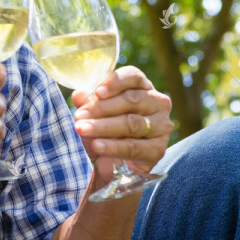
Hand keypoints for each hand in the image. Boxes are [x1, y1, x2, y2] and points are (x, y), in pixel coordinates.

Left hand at [70, 66, 172, 186]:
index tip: (97, 92)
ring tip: (82, 129)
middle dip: (101, 108)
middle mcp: (157, 103)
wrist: (117, 162)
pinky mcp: (158, 149)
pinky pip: (133, 147)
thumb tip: (78, 95)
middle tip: (79, 115)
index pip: (134, 76)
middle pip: (131, 100)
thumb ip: (88, 103)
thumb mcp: (94, 114)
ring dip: (103, 127)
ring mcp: (161, 126)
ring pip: (131, 123)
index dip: (116, 82)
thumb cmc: (107, 128)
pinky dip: (113, 146)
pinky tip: (97, 145)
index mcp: (142, 87)